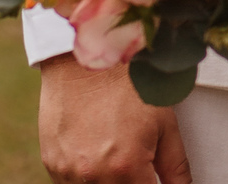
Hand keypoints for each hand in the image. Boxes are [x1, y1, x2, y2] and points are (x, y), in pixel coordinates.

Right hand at [38, 51, 191, 183]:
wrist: (85, 56)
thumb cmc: (128, 84)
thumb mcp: (163, 122)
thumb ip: (175, 167)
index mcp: (126, 167)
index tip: (150, 174)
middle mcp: (95, 176)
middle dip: (130, 182)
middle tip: (132, 156)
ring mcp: (69, 172)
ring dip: (107, 181)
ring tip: (113, 149)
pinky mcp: (52, 163)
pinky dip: (85, 176)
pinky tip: (93, 149)